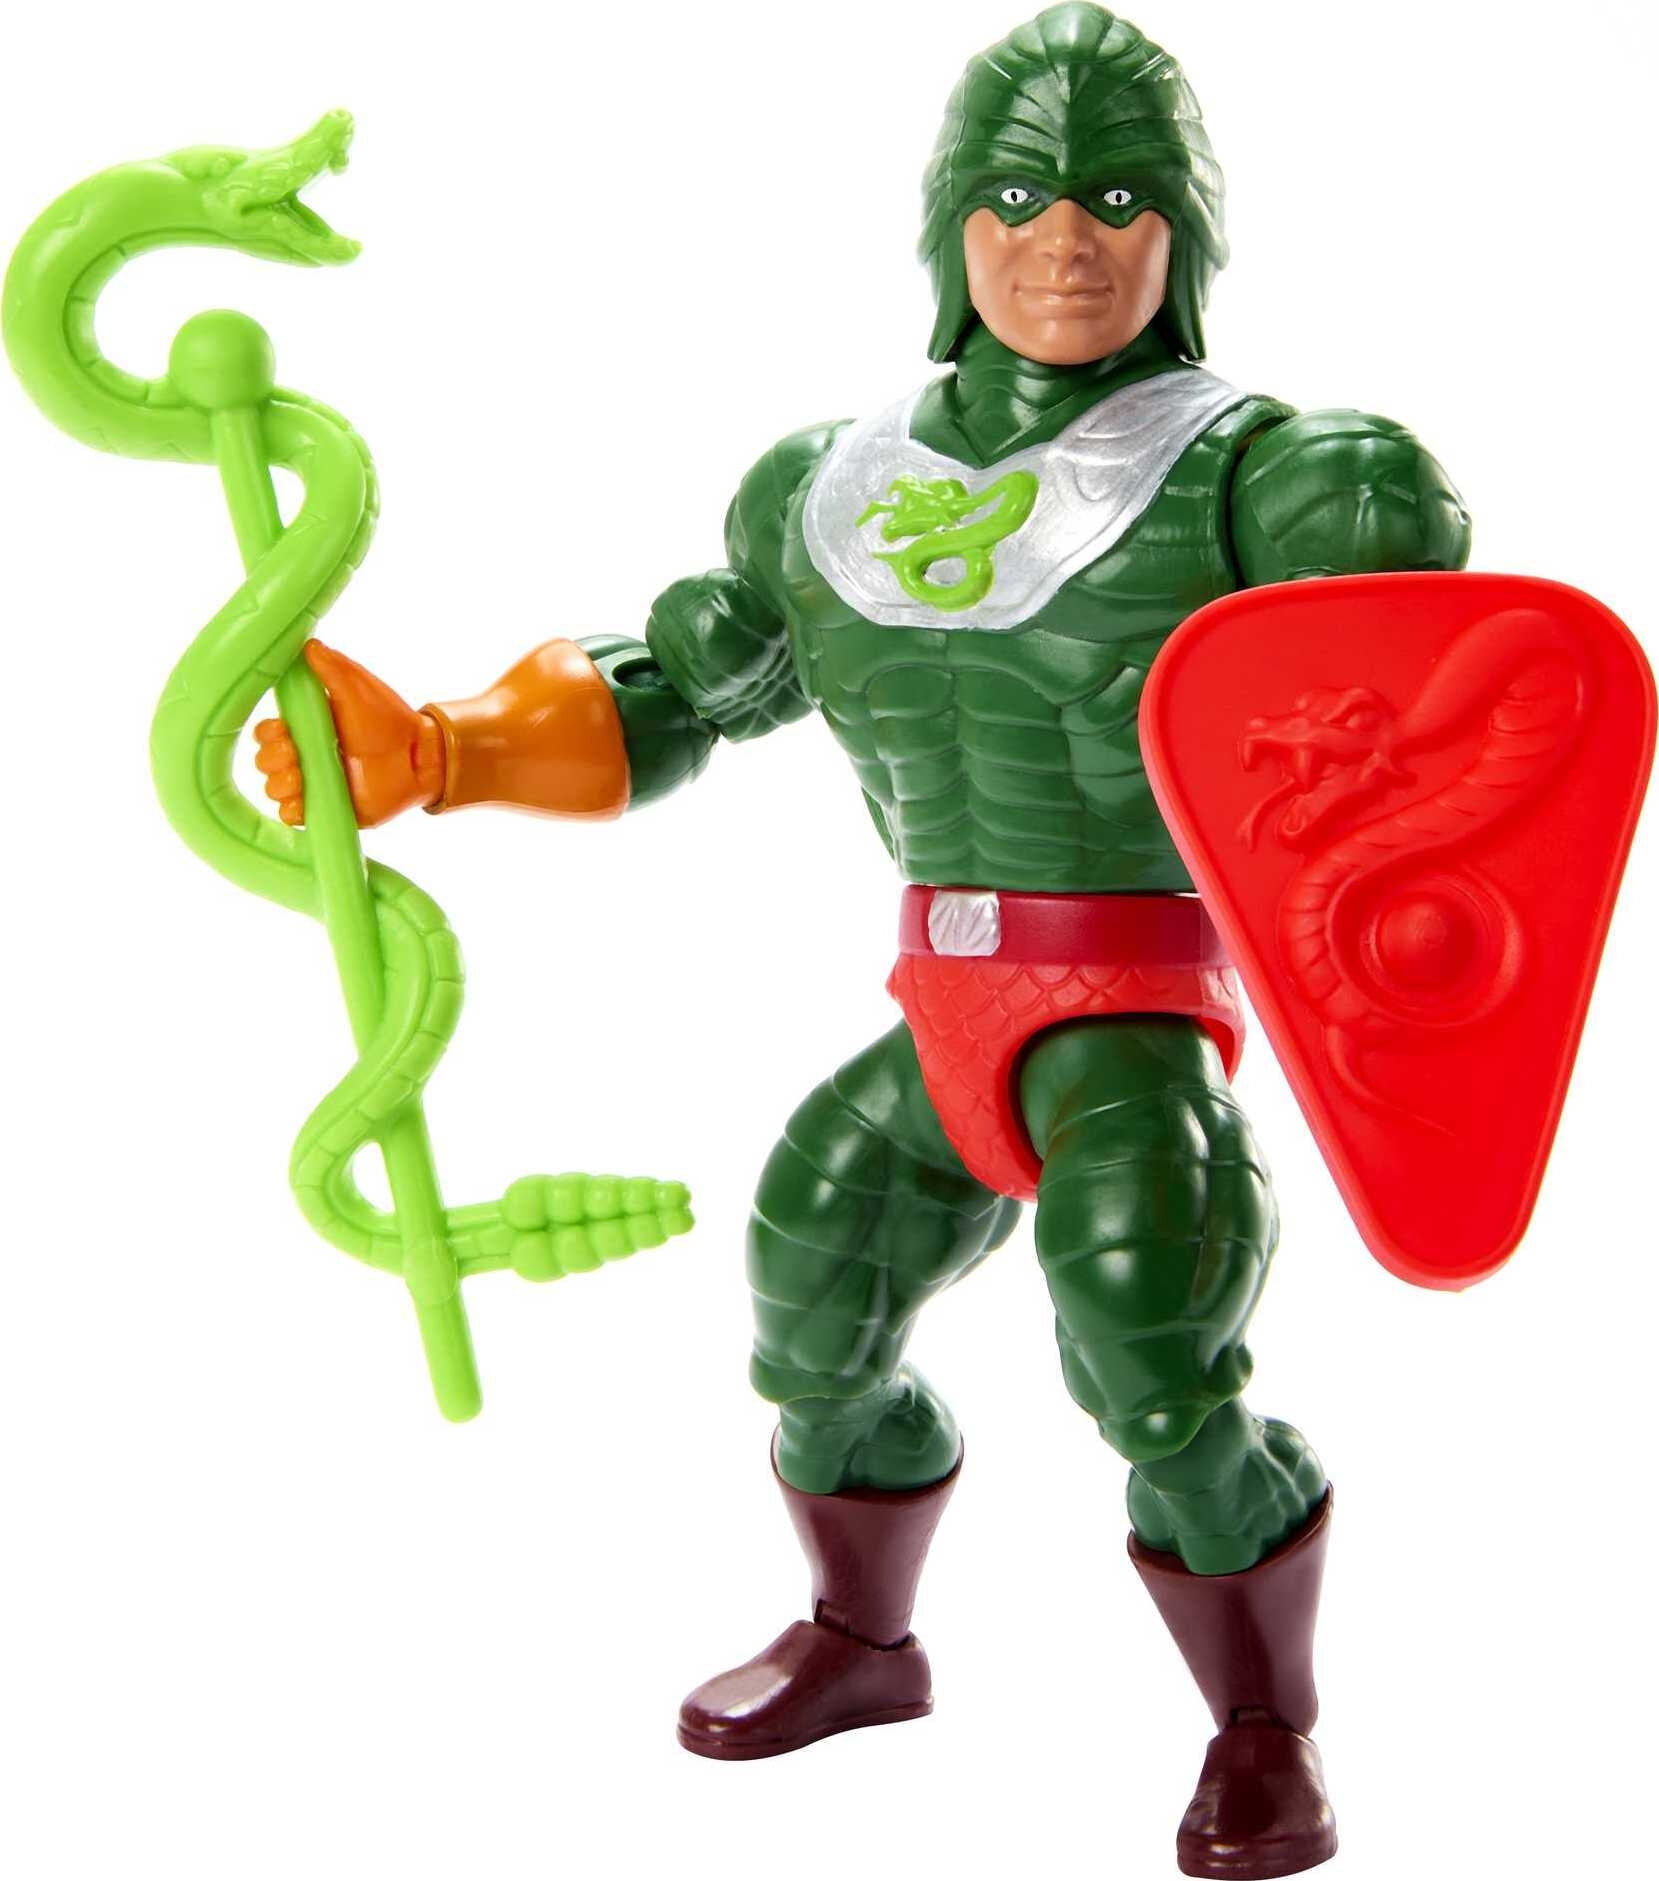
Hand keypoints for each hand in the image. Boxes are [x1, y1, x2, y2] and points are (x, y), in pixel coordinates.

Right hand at [254, 641, 444, 827]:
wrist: (419, 753)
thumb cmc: (388, 717)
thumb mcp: (356, 687)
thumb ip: (330, 667)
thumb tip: (307, 643)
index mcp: (306, 727)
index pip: (267, 733)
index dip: (266, 734)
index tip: (281, 730)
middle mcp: (306, 756)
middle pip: (265, 762)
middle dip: (271, 759)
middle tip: (295, 754)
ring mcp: (316, 784)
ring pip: (275, 790)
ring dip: (279, 784)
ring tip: (300, 777)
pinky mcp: (329, 809)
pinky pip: (295, 818)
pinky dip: (291, 812)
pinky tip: (301, 801)